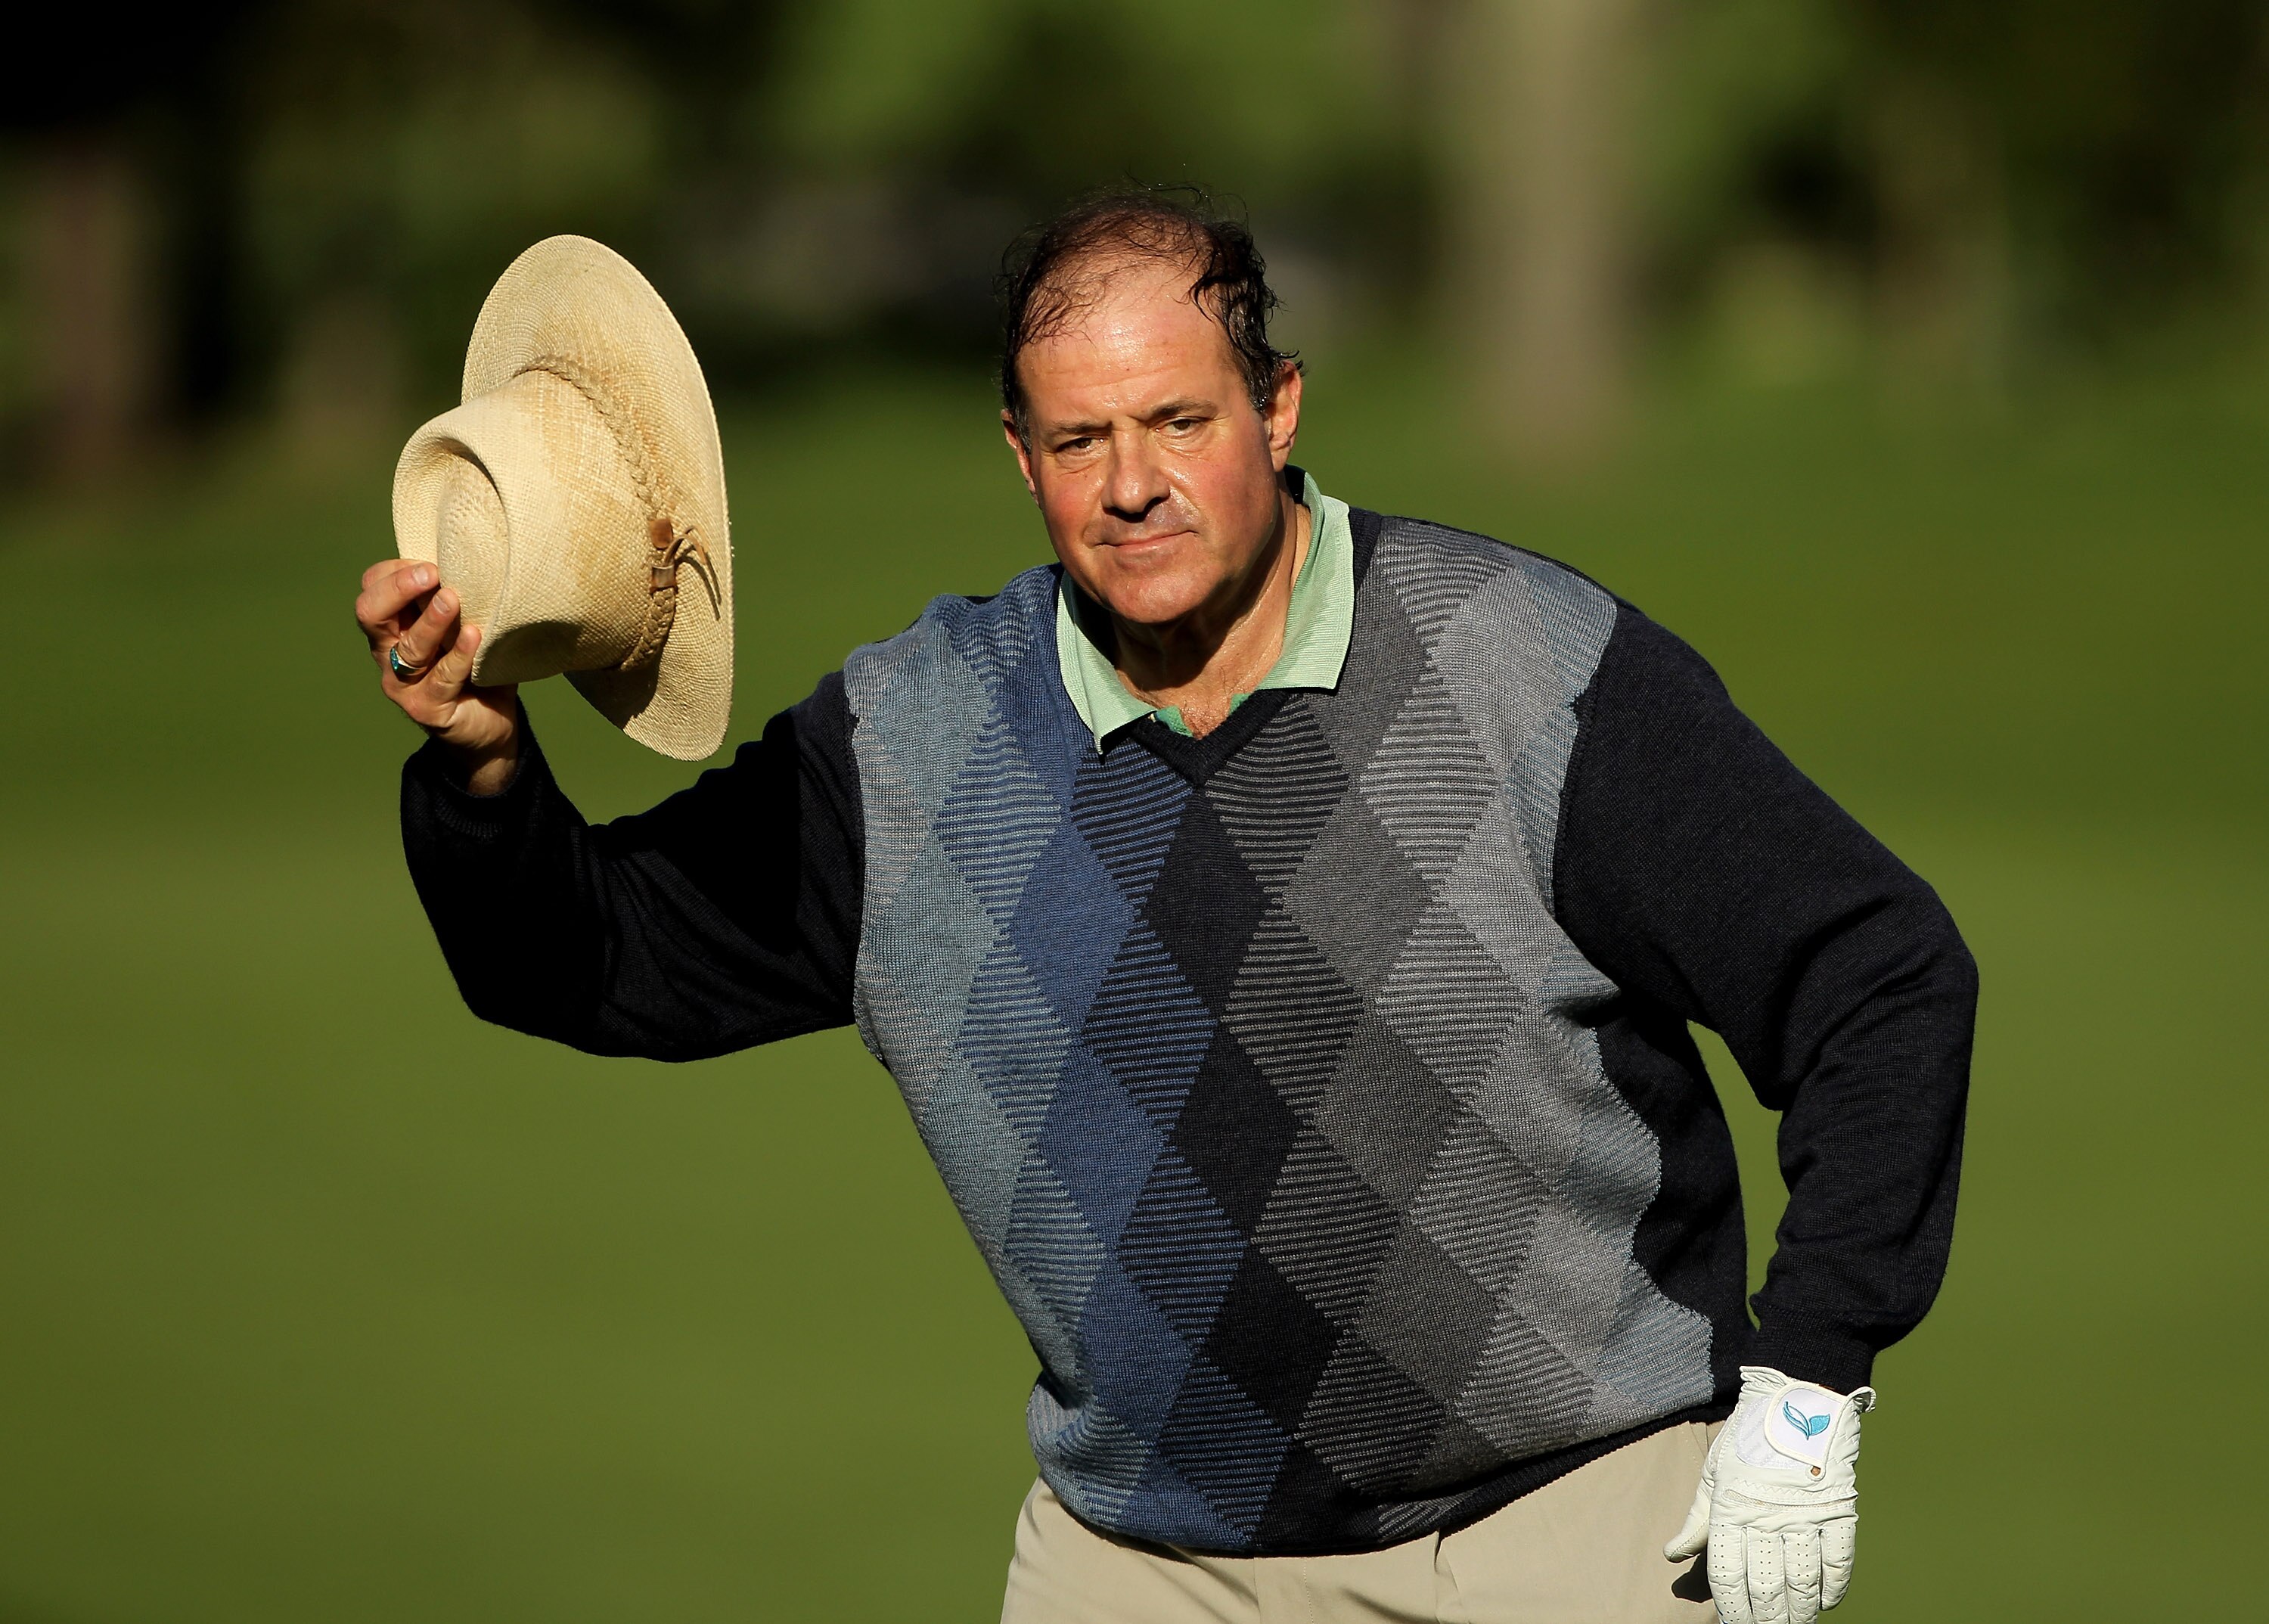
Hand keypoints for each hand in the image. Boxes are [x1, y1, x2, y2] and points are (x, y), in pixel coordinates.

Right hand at [355, 559, 520, 793]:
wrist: (489, 721)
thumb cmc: (474, 661)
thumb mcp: (462, 622)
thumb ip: (455, 595)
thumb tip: (472, 557)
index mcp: (391, 623)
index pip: (373, 586)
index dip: (397, 570)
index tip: (434, 561)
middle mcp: (388, 652)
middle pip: (371, 613)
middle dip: (398, 588)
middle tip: (432, 574)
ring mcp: (403, 684)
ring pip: (409, 647)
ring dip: (432, 621)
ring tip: (452, 600)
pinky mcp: (427, 709)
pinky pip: (443, 678)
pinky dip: (460, 655)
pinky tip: (474, 636)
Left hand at [1665, 1367, 1876, 1623]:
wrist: (1797, 1397)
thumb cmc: (1748, 1438)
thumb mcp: (1715, 1473)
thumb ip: (1698, 1520)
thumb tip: (1673, 1555)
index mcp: (1731, 1508)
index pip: (1727, 1575)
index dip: (1731, 1608)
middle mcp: (1767, 1516)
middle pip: (1766, 1587)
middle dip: (1766, 1619)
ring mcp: (1806, 1514)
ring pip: (1802, 1582)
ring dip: (1800, 1611)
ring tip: (1796, 1622)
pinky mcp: (1839, 1508)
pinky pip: (1838, 1561)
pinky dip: (1833, 1587)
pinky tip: (1825, 1601)